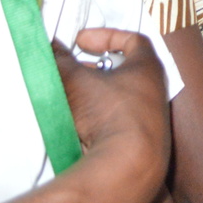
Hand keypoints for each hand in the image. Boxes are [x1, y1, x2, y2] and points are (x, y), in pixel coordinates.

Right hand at [52, 30, 171, 202]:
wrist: (129, 167)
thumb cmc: (109, 112)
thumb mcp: (77, 81)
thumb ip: (61, 61)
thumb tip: (47, 44)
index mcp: (148, 67)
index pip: (133, 39)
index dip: (105, 35)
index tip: (80, 41)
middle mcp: (155, 90)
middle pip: (125, 70)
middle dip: (95, 67)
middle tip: (71, 69)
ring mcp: (150, 118)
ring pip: (119, 97)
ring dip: (94, 94)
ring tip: (69, 96)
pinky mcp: (140, 143)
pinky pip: (117, 121)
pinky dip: (98, 117)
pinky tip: (76, 124)